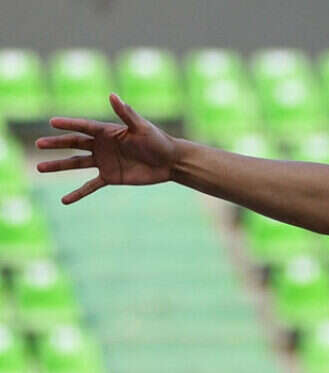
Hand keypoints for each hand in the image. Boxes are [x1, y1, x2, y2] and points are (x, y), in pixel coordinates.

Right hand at [35, 93, 177, 203]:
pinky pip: (90, 186)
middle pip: (74, 144)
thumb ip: (126, 113)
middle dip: (56, 144)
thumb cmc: (158, 141)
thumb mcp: (142, 127)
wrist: (170, 162)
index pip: (83, 127)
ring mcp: (104, 162)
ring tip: (40, 168)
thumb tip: (112, 95)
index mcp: (107, 131)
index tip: (52, 122)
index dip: (68, 124)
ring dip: (58, 166)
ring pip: (76, 164)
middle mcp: (102, 146)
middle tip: (38, 144)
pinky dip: (78, 193)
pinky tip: (65, 200)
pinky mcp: (111, 177)